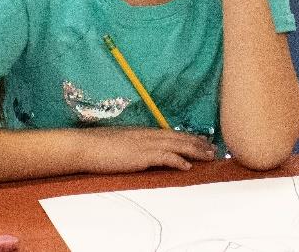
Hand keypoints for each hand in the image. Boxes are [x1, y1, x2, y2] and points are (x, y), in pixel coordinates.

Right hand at [80, 127, 217, 173]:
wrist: (85, 146)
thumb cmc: (98, 145)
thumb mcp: (121, 142)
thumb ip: (135, 144)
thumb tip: (144, 151)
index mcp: (144, 132)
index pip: (172, 133)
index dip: (189, 137)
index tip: (203, 141)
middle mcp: (148, 135)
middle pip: (179, 138)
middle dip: (198, 143)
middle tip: (214, 149)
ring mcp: (145, 144)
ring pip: (177, 146)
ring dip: (194, 151)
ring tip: (208, 156)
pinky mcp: (141, 155)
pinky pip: (164, 157)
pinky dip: (177, 161)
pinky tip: (187, 167)